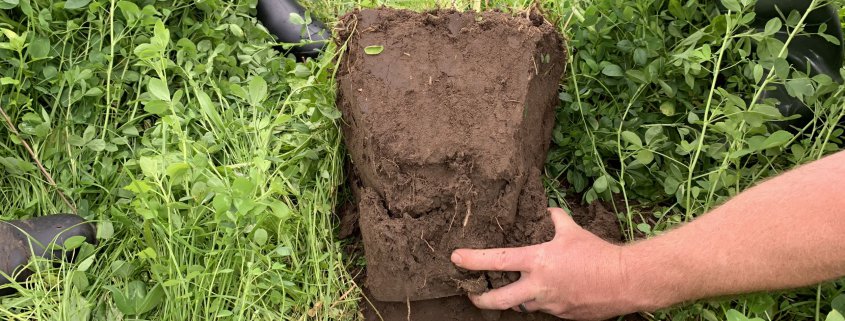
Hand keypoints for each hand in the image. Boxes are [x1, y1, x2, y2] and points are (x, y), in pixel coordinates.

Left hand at [450, 208, 639, 319]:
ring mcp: (549, 304)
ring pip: (521, 306)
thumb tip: (547, 209)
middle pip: (498, 300)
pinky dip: (539, 301)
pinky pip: (543, 309)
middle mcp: (538, 286)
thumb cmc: (597, 254)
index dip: (472, 260)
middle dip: (479, 299)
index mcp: (537, 261)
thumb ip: (555, 219)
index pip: (496, 260)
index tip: (456, 258)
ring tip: (508, 291)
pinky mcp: (561, 315)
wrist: (625, 282)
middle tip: (471, 294)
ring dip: (513, 299)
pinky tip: (545, 292)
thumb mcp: (573, 230)